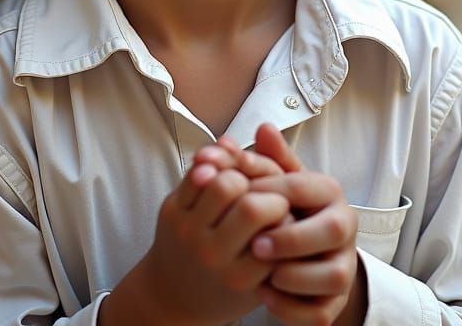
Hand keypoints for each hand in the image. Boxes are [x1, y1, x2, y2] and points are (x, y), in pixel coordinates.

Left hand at [99, 140, 290, 325]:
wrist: (173, 298)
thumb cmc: (225, 286)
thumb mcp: (260, 278)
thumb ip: (282, 236)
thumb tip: (290, 164)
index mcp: (243, 277)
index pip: (278, 232)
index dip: (285, 211)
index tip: (284, 209)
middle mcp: (214, 256)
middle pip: (252, 207)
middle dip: (266, 193)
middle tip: (265, 194)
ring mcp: (189, 233)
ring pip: (224, 183)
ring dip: (240, 176)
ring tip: (244, 186)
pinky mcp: (170, 213)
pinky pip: (196, 174)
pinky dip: (214, 166)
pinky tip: (222, 175)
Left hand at [247, 124, 366, 325]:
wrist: (299, 254)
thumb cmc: (284, 210)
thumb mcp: (275, 182)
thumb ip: (265, 159)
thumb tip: (262, 127)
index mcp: (329, 191)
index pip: (303, 186)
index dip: (270, 191)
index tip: (240, 200)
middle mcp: (344, 226)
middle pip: (331, 229)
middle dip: (292, 237)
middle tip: (255, 245)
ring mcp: (343, 266)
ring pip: (334, 276)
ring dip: (295, 276)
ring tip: (261, 273)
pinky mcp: (334, 302)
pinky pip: (321, 311)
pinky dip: (292, 307)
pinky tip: (265, 294)